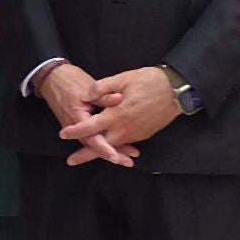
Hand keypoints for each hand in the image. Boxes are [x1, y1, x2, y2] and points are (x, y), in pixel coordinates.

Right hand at [35, 63, 133, 167]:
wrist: (52, 77)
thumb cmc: (70, 81)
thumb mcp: (88, 87)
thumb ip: (103, 96)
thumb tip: (120, 98)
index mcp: (77, 116)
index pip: (92, 137)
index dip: (105, 148)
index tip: (116, 157)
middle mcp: (74, 126)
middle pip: (93, 145)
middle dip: (110, 154)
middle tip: (128, 162)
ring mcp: (74, 127)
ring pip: (92, 143)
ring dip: (108, 150)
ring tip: (126, 157)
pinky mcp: (77, 124)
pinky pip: (90, 137)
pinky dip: (102, 142)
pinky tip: (115, 145)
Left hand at [58, 66, 181, 163]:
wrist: (176, 90)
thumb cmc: (148, 81)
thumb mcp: (122, 79)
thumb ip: (101, 87)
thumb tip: (86, 95)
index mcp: (117, 115)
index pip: (91, 127)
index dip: (76, 131)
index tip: (63, 134)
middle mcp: (126, 129)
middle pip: (102, 146)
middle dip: (85, 154)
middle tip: (71, 161)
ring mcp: (136, 134)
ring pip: (114, 147)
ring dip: (101, 152)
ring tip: (86, 155)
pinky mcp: (144, 134)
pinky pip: (125, 144)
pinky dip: (115, 148)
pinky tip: (108, 147)